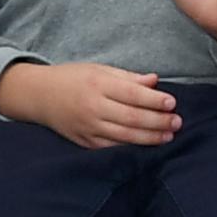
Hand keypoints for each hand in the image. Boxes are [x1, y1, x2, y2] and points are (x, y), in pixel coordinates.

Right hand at [0, 61, 181, 149]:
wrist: (39, 96)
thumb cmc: (73, 78)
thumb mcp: (99, 69)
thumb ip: (128, 77)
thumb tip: (155, 80)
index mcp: (97, 84)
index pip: (132, 94)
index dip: (154, 100)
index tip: (172, 102)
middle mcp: (93, 107)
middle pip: (131, 117)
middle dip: (158, 121)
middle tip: (177, 122)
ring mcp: (88, 127)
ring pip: (125, 135)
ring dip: (150, 137)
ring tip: (168, 135)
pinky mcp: (85, 142)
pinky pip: (112, 147)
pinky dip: (131, 146)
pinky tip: (147, 144)